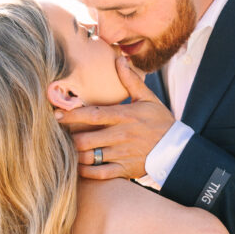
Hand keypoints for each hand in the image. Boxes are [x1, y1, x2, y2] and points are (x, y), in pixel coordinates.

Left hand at [57, 56, 174, 179]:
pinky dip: (85, 171)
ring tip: (69, 149)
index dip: (72, 115)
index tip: (57, 115)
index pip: (92, 115)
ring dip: (75, 154)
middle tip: (61, 135)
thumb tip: (120, 60)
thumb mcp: (148, 98)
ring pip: (89, 157)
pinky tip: (80, 165)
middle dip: (70, 138)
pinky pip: (98, 174)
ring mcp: (121, 155)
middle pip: (85, 139)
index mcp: (124, 116)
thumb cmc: (160, 122)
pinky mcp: (124, 170)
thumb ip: (131, 80)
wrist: (177, 150)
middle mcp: (121, 136)